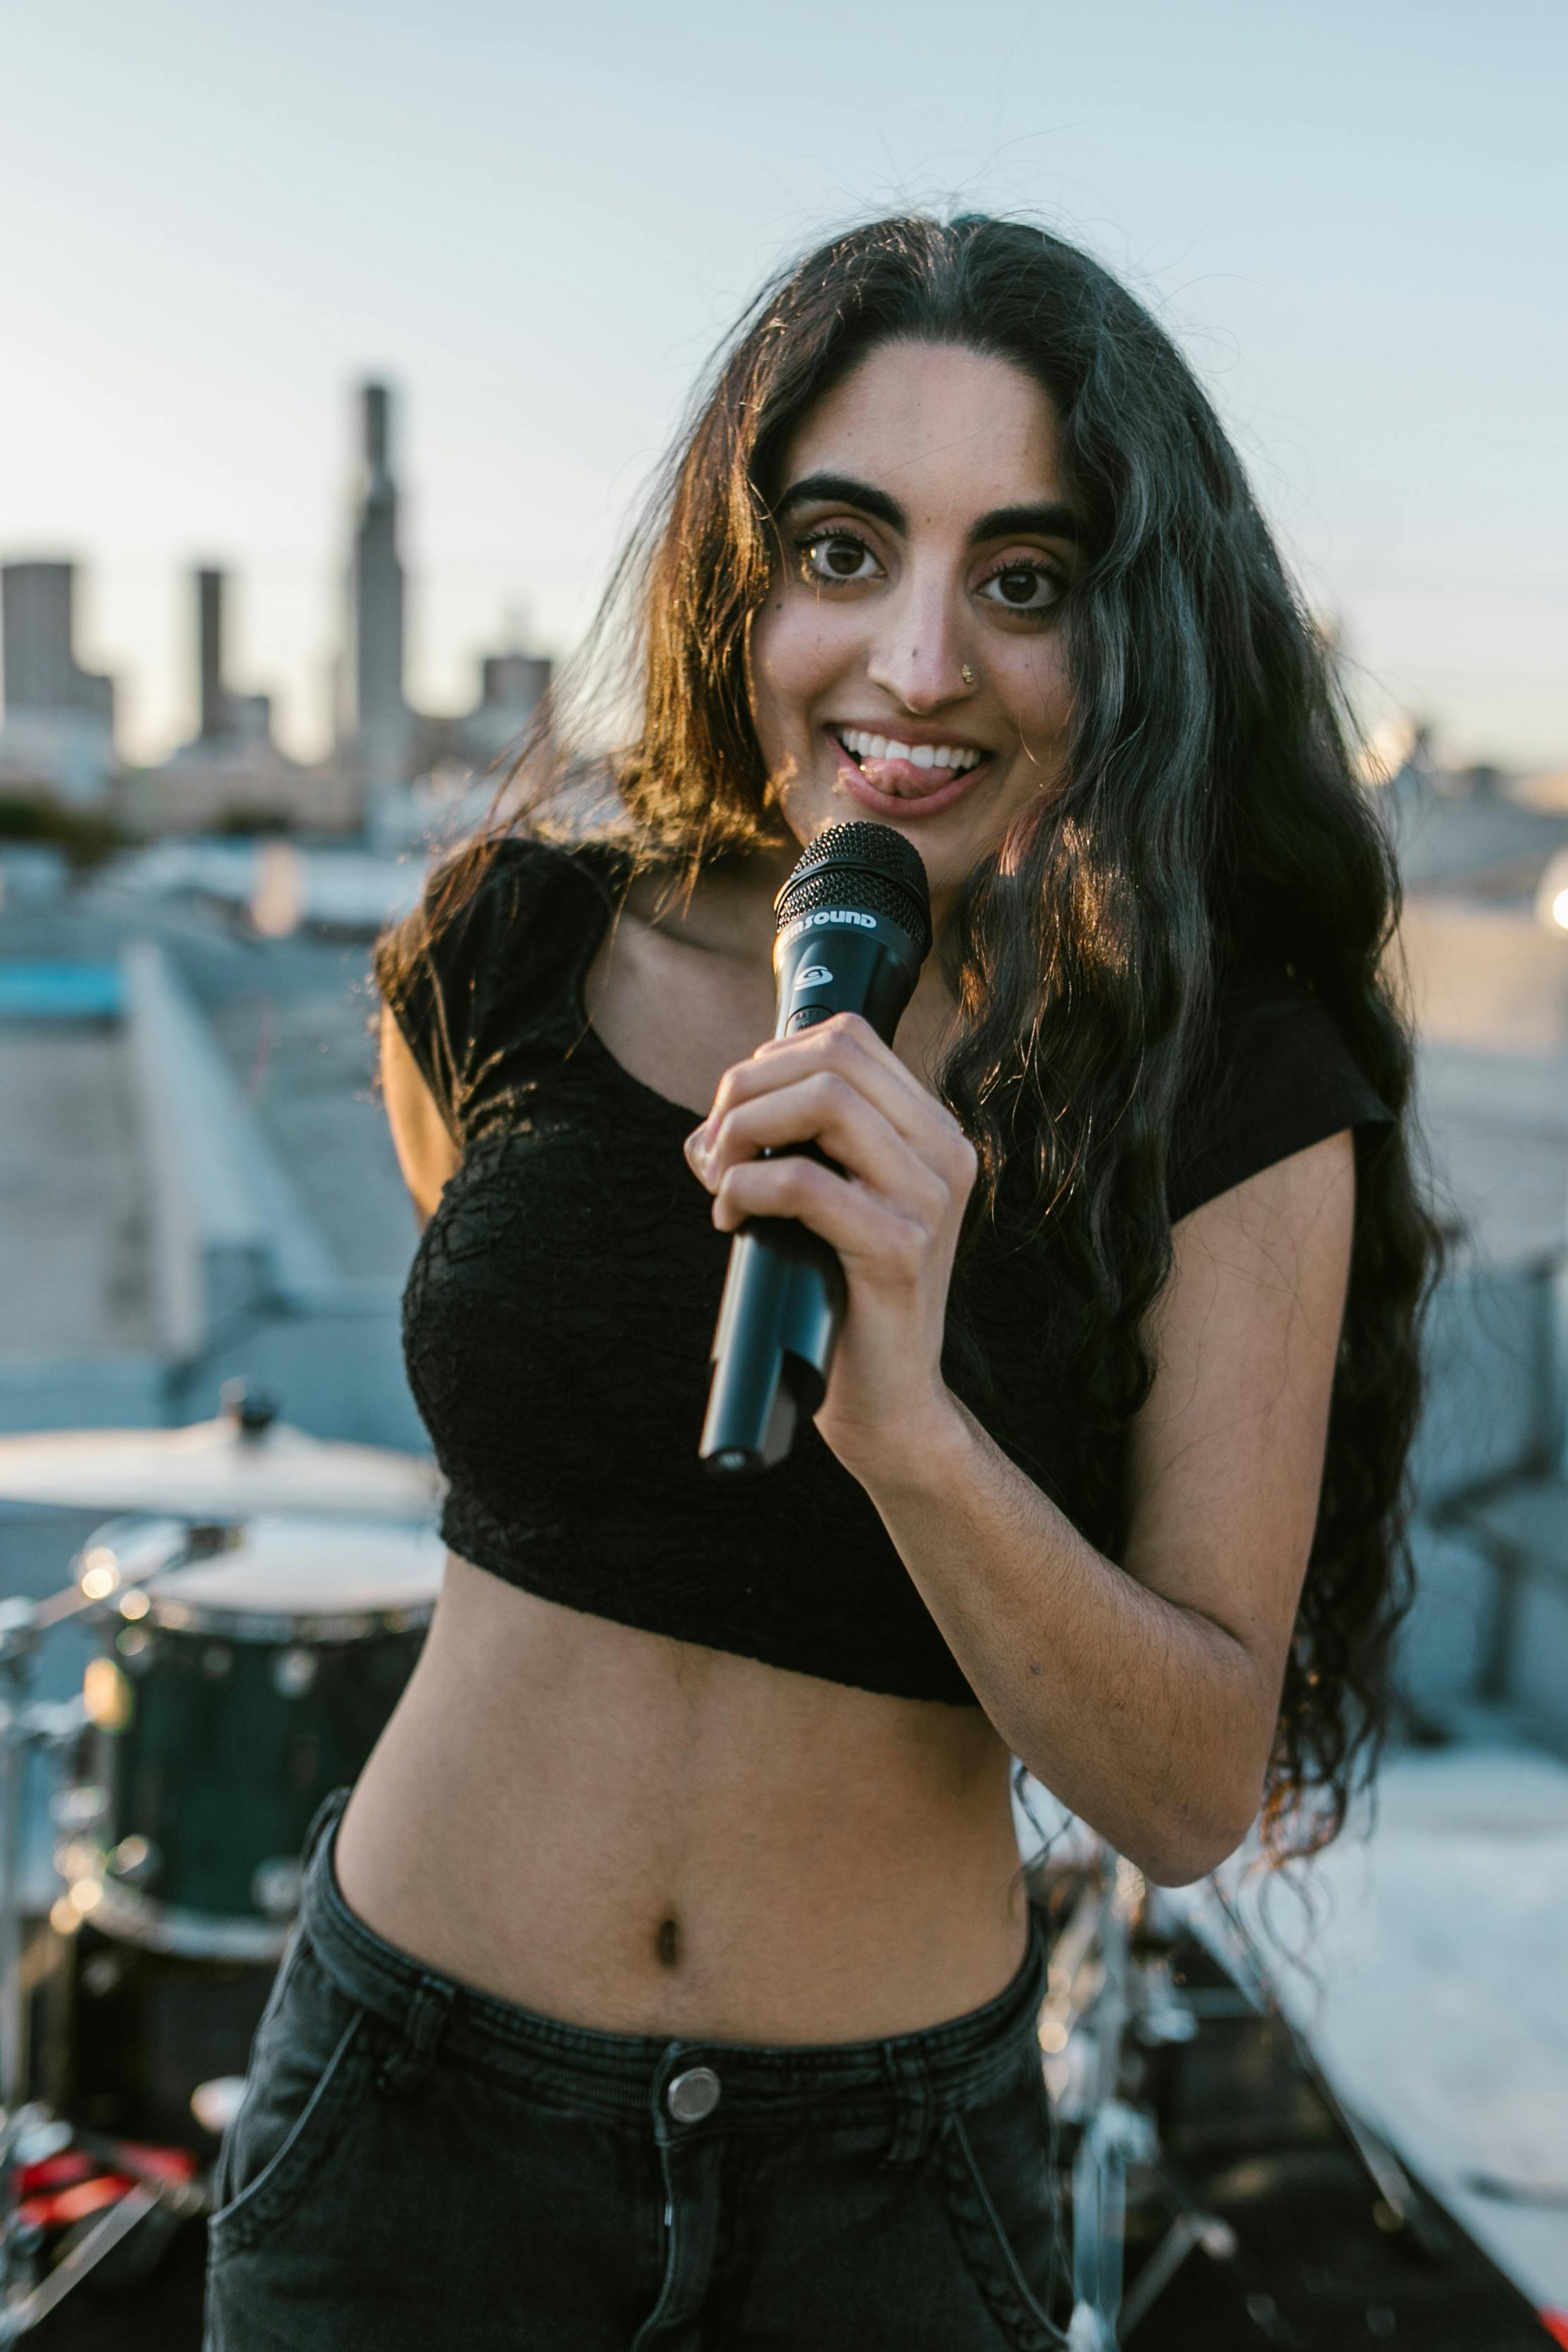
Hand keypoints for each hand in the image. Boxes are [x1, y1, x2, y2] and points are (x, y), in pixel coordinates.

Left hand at [683, 1013, 976, 1477]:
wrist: (888, 1401)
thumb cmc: (841, 1300)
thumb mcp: (817, 1206)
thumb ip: (779, 1150)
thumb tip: (703, 1133)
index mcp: (932, 1132)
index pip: (850, 1037)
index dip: (771, 1058)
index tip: (734, 1115)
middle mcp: (946, 1153)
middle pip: (834, 1056)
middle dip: (748, 1087)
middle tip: (714, 1147)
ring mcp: (930, 1199)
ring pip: (826, 1101)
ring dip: (746, 1129)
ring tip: (721, 1178)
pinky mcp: (900, 1249)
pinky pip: (806, 1182)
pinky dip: (748, 1186)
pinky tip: (729, 1217)